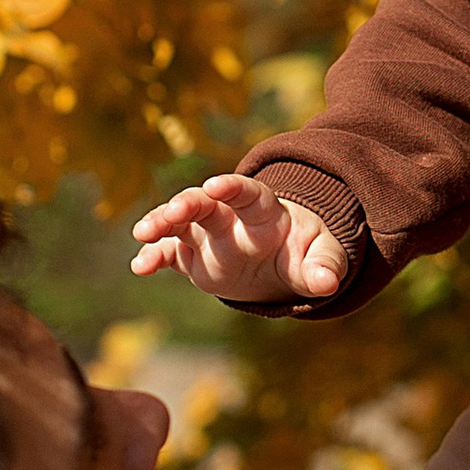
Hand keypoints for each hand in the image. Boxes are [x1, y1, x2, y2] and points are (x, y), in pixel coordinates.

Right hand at [130, 171, 346, 303]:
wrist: (283, 261)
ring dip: (161, 223)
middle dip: (188, 203)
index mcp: (264, 210)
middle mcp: (230, 217)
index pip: (247, 193)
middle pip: (205, 203)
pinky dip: (154, 256)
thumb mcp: (321, 257)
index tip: (215, 186)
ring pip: (179, 222)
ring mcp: (207, 234)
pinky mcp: (192, 255)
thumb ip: (324, 267)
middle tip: (174, 212)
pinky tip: (141, 267)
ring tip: (143, 234)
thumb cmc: (305, 251)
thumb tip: (328, 283)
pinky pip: (169, 252)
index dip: (232, 187)